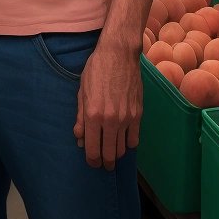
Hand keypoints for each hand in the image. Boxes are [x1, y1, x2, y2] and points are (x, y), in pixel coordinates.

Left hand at [75, 43, 142, 169]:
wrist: (119, 54)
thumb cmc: (96, 69)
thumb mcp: (82, 91)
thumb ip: (81, 117)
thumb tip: (79, 138)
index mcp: (94, 115)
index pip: (92, 149)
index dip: (91, 160)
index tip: (92, 163)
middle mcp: (111, 120)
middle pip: (109, 154)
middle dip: (104, 163)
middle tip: (102, 164)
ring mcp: (127, 118)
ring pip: (123, 149)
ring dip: (116, 154)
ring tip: (111, 151)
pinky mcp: (139, 114)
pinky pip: (135, 139)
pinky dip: (128, 144)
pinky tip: (123, 140)